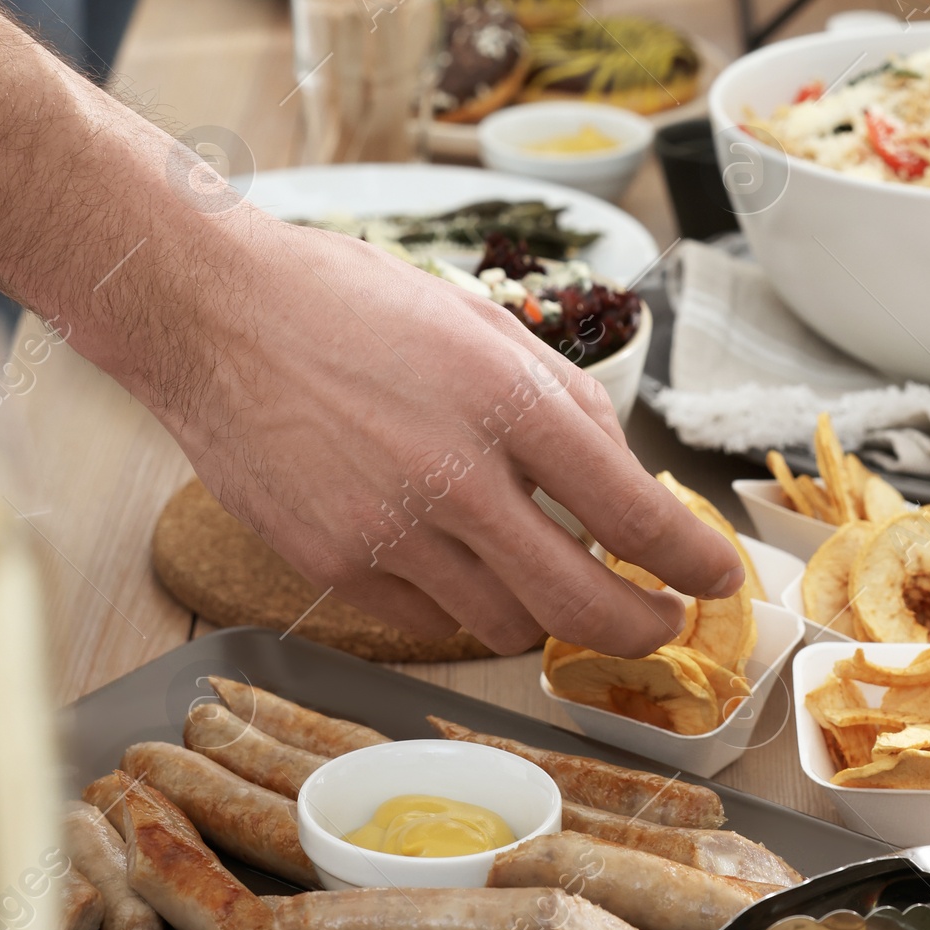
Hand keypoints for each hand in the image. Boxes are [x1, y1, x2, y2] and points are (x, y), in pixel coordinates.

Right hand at [178, 208, 745, 652]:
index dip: (690, 561)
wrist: (213, 314)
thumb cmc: (347, 302)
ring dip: (545, 615)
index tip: (716, 577)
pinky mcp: (334, 565)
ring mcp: (388, 530)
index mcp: (504, 397)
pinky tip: (457, 560)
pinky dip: (461, 602)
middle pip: (582, 603)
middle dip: (642, 626)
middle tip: (661, 620)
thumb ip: (559, 403)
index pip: (631, 512)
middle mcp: (454, 473)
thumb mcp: (478, 323)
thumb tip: (623, 485)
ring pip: (506, 625)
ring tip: (552, 579)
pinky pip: (427, 619)